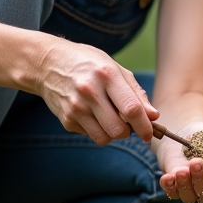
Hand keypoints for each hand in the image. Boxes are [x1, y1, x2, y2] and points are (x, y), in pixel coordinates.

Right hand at [36, 40, 158, 144]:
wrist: (48, 63)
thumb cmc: (88, 64)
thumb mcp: (115, 68)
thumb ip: (136, 93)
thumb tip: (153, 116)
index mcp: (107, 74)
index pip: (131, 109)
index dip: (145, 126)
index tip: (150, 133)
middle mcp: (90, 91)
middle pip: (119, 130)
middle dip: (128, 132)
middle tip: (127, 122)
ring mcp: (76, 107)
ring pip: (104, 138)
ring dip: (112, 133)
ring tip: (109, 117)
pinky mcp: (66, 119)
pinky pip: (90, 135)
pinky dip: (96, 130)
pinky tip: (91, 114)